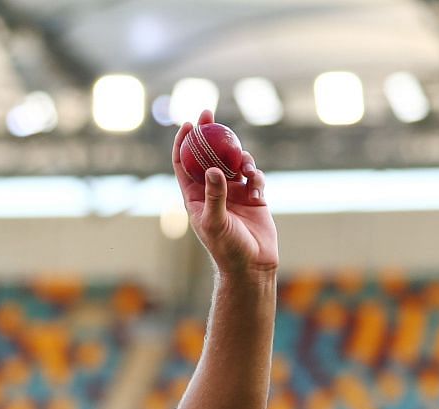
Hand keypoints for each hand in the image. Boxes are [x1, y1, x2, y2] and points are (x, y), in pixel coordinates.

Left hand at [172, 109, 277, 277]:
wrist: (252, 265)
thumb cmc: (227, 248)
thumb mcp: (216, 222)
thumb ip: (214, 195)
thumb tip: (212, 169)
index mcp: (194, 197)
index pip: (183, 164)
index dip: (183, 143)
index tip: (187, 124)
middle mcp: (212, 191)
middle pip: (208, 155)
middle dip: (209, 134)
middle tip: (209, 113)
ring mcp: (233, 193)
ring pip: (233, 162)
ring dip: (239, 157)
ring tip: (244, 166)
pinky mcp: (254, 197)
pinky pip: (254, 176)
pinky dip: (255, 175)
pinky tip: (256, 186)